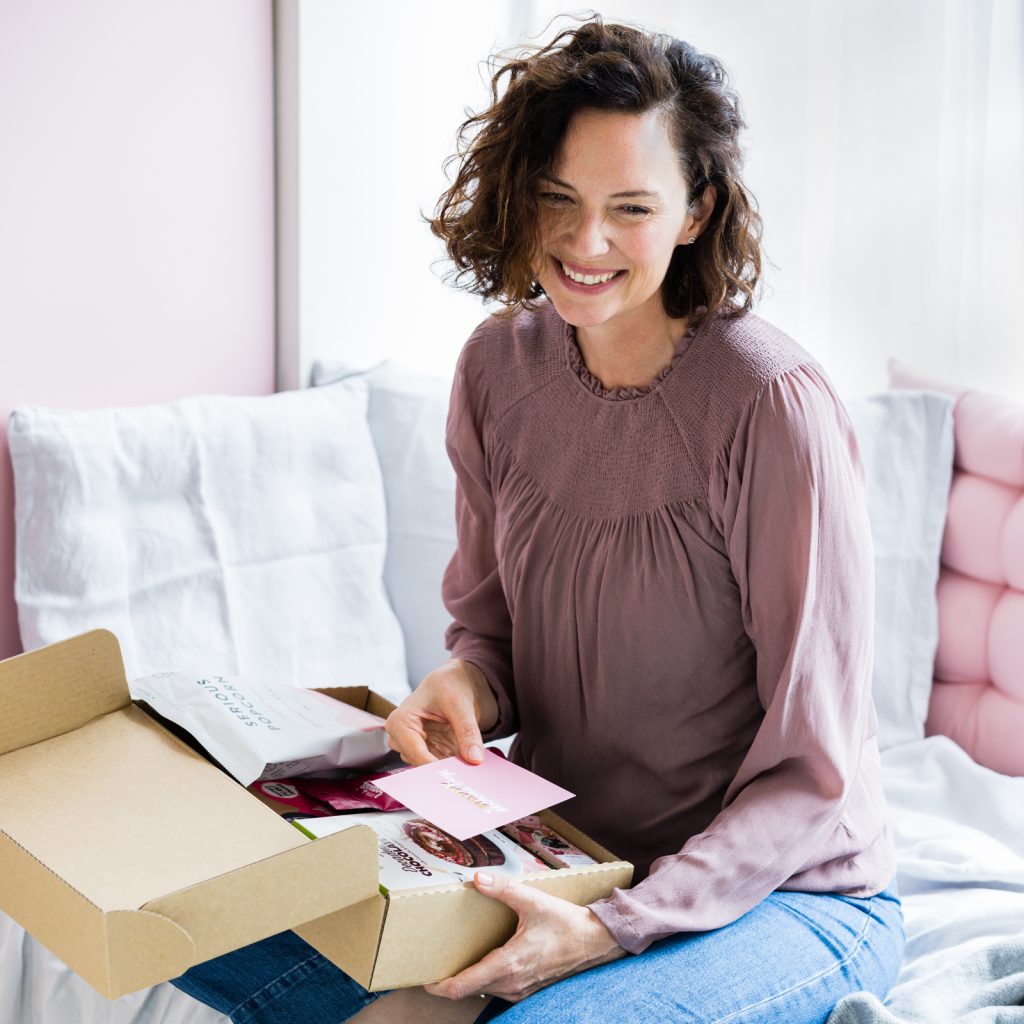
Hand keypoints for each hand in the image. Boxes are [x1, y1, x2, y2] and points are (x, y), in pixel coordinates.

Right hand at [385, 659, 497, 765]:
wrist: (455, 683)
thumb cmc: (448, 685)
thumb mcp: (460, 703)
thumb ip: (467, 731)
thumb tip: (475, 758)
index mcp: (400, 721)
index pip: (414, 752)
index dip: (433, 766)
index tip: (453, 775)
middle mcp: (402, 738)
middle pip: (419, 764)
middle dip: (441, 770)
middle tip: (464, 778)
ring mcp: (414, 747)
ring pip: (429, 769)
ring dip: (449, 770)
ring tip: (468, 773)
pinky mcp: (429, 753)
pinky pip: (439, 767)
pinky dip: (453, 768)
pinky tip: (467, 769)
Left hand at [425, 872, 626, 1002]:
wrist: (594, 942)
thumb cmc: (565, 923)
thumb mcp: (533, 901)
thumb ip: (503, 889)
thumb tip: (477, 878)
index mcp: (509, 963)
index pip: (464, 985)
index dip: (440, 986)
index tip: (424, 979)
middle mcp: (512, 982)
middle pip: (469, 990)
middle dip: (449, 981)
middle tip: (434, 964)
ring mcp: (520, 989)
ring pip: (483, 990)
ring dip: (467, 981)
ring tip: (455, 961)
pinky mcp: (527, 989)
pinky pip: (498, 989)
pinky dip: (484, 980)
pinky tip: (484, 963)